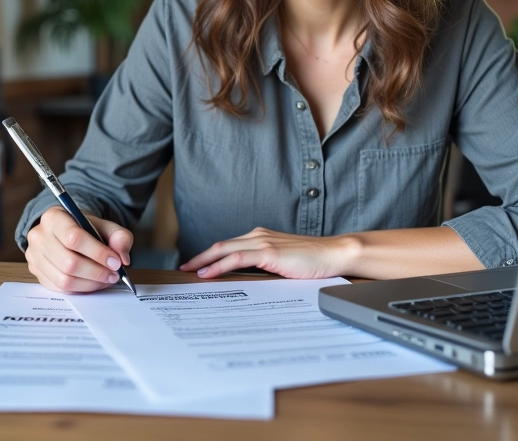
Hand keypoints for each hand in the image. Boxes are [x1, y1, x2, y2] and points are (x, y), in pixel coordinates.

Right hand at [25, 206, 133, 292]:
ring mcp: (34, 256)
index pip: (74, 237)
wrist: (69, 233)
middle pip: (69, 261)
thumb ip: (120, 237)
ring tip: (107, 279)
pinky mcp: (36, 273)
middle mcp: (39, 236)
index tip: (116, 262)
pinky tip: (94, 283)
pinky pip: (59, 288)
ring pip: (64, 279)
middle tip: (115, 274)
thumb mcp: (107, 226)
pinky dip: (81, 288)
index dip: (97, 252)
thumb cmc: (87, 228)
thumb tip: (123, 259)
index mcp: (54, 217)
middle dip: (96, 271)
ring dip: (90, 283)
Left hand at [179, 227, 357, 279]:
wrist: (334, 254)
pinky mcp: (269, 252)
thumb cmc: (313, 261)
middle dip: (200, 256)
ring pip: (225, 249)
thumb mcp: (283, 263)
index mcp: (261, 237)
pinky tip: (208, 273)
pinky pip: (237, 258)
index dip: (210, 255)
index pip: (229, 246)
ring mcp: (263, 242)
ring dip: (204, 260)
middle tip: (184, 268)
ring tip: (190, 271)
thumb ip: (265, 266)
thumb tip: (248, 280)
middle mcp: (259, 235)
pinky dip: (219, 265)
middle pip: (221, 245)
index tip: (196, 265)